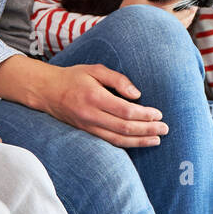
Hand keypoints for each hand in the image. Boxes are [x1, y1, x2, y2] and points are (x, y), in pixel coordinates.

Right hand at [37, 61, 169, 147]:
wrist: (47, 91)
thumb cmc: (74, 77)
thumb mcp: (95, 69)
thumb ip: (117, 79)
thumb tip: (137, 94)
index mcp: (94, 96)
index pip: (124, 110)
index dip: (144, 114)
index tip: (158, 114)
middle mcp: (90, 115)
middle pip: (124, 127)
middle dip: (147, 130)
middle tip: (165, 129)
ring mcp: (88, 126)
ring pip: (117, 139)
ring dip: (139, 141)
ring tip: (156, 140)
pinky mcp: (87, 132)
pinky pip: (109, 141)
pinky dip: (126, 143)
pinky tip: (139, 142)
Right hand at [120, 0, 195, 28]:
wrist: (125, 34)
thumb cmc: (128, 13)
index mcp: (164, 8)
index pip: (182, 0)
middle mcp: (170, 20)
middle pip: (188, 12)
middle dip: (192, 6)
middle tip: (194, 1)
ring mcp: (169, 31)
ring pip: (186, 23)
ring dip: (190, 16)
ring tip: (192, 10)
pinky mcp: (167, 38)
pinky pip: (181, 32)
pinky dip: (185, 25)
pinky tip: (185, 21)